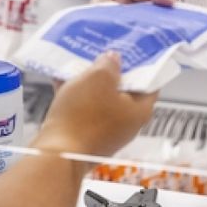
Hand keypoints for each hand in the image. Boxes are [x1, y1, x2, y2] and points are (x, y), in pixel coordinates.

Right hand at [33, 51, 156, 160]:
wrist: (56, 155)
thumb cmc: (83, 116)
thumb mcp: (98, 77)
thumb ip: (108, 64)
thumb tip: (112, 59)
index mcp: (140, 111)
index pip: (149, 82)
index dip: (140, 64)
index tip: (129, 50)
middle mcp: (126, 125)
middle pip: (123, 91)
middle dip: (110, 72)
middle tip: (101, 54)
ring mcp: (105, 134)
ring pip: (100, 100)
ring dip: (89, 83)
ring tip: (77, 65)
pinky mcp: (85, 139)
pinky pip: (83, 112)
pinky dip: (75, 97)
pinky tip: (61, 82)